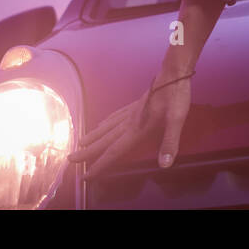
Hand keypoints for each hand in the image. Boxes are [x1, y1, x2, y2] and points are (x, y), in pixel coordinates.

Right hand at [68, 71, 191, 179]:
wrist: (173, 72)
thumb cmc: (175, 95)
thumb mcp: (177, 119)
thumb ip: (170, 142)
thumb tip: (164, 165)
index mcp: (137, 129)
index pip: (114, 151)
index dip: (100, 165)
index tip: (86, 176)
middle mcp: (130, 121)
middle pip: (105, 140)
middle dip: (88, 152)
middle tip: (70, 159)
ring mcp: (131, 112)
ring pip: (107, 127)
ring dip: (93, 137)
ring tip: (80, 144)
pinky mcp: (136, 104)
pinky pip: (115, 116)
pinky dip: (106, 123)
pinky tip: (102, 123)